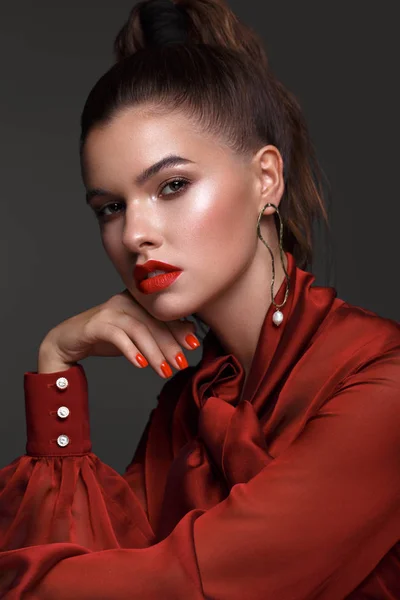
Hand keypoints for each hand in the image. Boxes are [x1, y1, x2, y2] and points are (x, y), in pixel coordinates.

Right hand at [37, 289, 199, 377]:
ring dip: (154, 352)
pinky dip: (130, 350)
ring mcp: (110, 310)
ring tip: (164, 371)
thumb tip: (191, 331)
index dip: (179, 329)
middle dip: (170, 344)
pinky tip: (140, 365)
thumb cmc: (108, 336)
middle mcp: (125, 300)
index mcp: (138, 299)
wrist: (69, 340)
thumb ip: (161, 331)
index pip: (163, 314)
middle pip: (153, 322)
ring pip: (138, 330)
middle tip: (182, 364)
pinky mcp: (95, 324)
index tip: (194, 344)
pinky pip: (117, 336)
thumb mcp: (138, 334)